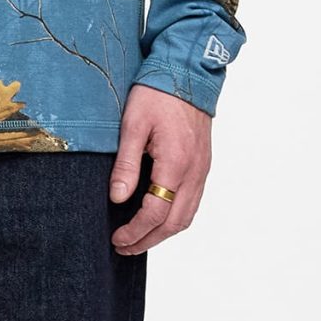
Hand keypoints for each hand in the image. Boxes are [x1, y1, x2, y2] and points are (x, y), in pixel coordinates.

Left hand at [108, 84, 211, 252]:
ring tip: (139, 239)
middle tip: (124, 247)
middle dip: (148, 240)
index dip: (135, 231)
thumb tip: (117, 199)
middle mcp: (194, 172)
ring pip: (187, 216)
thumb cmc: (157, 94)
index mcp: (176, 164)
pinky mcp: (203, 166)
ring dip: (163, 233)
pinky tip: (158, 218)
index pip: (155, 212)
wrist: (187, 73)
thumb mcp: (133, 125)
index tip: (116, 238)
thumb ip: (126, 165)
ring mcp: (203, 170)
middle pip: (175, 223)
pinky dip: (175, 218)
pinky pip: (193, 202)